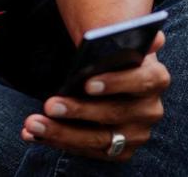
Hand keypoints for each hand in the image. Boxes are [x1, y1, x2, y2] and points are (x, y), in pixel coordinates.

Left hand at [21, 31, 169, 162]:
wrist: (113, 78)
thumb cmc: (112, 58)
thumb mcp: (118, 44)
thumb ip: (128, 37)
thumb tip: (154, 37)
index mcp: (155, 78)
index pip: (142, 81)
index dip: (116, 83)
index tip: (87, 83)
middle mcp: (150, 110)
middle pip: (114, 114)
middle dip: (79, 110)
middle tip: (50, 104)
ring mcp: (136, 134)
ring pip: (98, 138)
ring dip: (62, 133)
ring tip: (33, 124)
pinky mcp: (120, 151)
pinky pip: (87, 151)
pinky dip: (58, 142)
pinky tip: (32, 135)